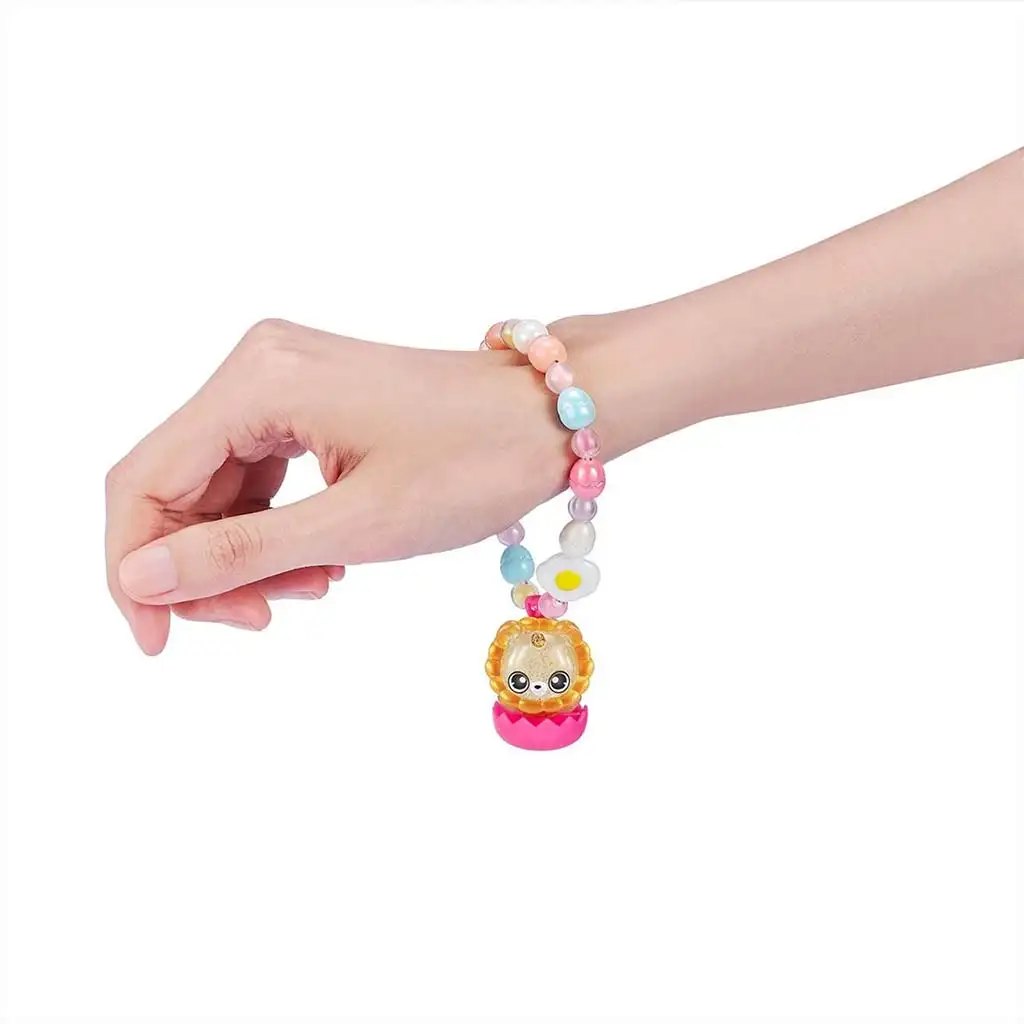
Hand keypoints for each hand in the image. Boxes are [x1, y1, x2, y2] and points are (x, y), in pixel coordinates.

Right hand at [105, 318, 571, 653]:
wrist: (549, 420)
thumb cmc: (472, 463)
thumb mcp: (355, 525)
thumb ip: (240, 552)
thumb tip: (138, 578)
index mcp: (258, 381)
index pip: (147, 481)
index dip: (134, 569)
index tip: (157, 642)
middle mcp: (257, 367)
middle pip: (176, 485)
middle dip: (202, 567)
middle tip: (259, 620)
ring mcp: (282, 381)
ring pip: (216, 487)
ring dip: (244, 555)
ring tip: (312, 589)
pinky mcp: (308, 402)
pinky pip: (258, 477)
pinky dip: (275, 530)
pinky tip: (320, 562)